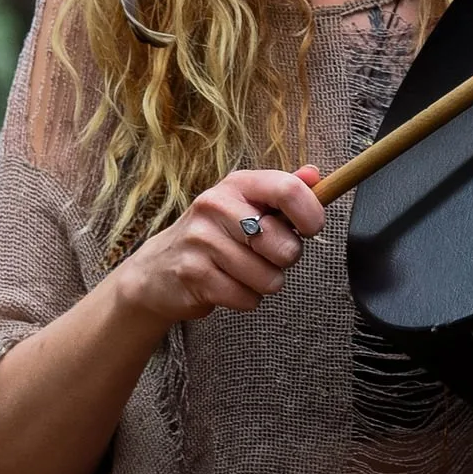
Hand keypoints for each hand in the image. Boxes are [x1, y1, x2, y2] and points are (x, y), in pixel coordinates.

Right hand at [118, 166, 326, 329]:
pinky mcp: (194, 274)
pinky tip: (226, 285)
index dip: (311, 215)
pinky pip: (247, 298)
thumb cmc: (213, 236)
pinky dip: (244, 299)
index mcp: (237, 185)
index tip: (308, 229)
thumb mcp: (244, 205)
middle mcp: (216, 206)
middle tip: (262, 255)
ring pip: (269, 279)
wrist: (157, 270)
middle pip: (285, 246)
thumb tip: (315, 175)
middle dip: (284, 260)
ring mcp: (202, 240)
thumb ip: (282, 191)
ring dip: (263, 283)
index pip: (288, 190)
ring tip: (241, 271)